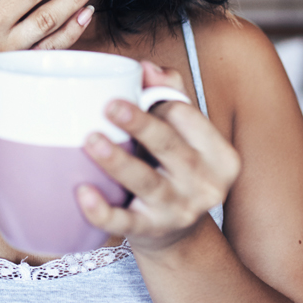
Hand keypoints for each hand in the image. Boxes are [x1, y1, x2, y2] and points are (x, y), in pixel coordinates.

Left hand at [76, 61, 240, 253]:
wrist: (178, 235)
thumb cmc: (176, 169)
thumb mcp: (186, 135)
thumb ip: (170, 95)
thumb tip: (146, 66)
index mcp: (219, 155)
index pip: (187, 119)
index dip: (159, 104)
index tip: (131, 94)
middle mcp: (206, 184)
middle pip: (170, 147)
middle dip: (142, 125)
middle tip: (110, 106)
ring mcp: (179, 211)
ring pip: (147, 182)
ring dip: (118, 162)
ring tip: (91, 141)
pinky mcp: (150, 232)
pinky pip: (124, 222)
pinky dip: (102, 210)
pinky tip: (82, 193)